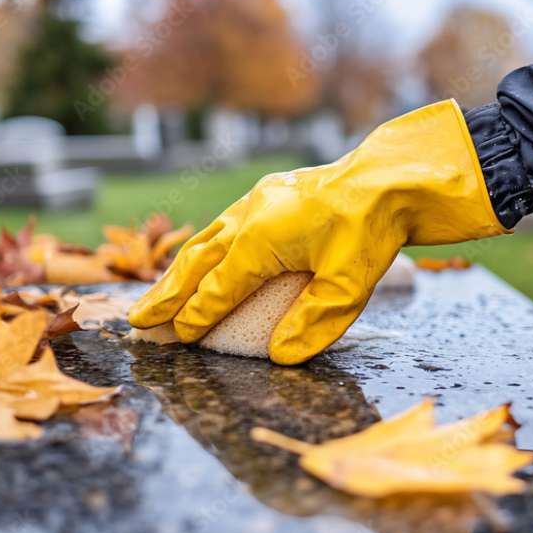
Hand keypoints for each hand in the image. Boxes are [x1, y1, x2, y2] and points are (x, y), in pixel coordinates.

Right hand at [128, 100, 508, 364]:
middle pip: (196, 262)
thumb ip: (313, 323)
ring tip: (157, 296)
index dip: (197, 317)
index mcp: (261, 239)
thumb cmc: (373, 229)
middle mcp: (250, 216)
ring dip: (179, 270)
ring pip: (207, 240)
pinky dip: (207, 248)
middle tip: (137, 322)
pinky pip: (226, 224)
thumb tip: (280, 356)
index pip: (218, 289)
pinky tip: (205, 259)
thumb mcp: (349, 286)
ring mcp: (259, 199)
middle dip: (166, 295)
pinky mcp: (272, 192)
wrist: (394, 177)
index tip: (179, 340)